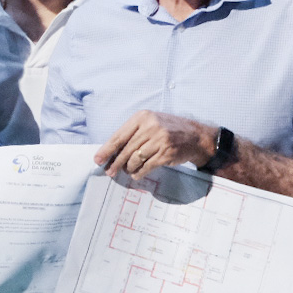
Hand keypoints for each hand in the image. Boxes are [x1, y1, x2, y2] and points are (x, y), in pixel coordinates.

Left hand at [96, 111, 213, 179]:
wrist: (195, 136)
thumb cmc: (169, 130)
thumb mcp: (151, 123)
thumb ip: (133, 134)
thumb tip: (112, 152)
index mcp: (143, 117)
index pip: (119, 136)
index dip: (107, 150)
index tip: (98, 159)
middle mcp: (151, 127)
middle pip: (126, 150)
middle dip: (116, 163)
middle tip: (109, 171)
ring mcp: (159, 140)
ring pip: (135, 159)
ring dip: (129, 168)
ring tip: (128, 171)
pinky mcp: (166, 153)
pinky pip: (146, 167)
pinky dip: (139, 173)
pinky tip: (137, 174)